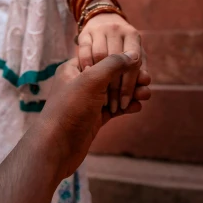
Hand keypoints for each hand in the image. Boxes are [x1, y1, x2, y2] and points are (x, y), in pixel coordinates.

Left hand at [36, 53, 150, 179]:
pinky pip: (113, 109)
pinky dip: (126, 107)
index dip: (120, 58)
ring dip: (131, 92)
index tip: (139, 61)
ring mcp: (87, 102)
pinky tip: (138, 107)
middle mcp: (79, 83)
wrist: (56, 148)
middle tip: (147, 80)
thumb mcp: (91, 80)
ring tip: (147, 94)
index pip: (100, 56)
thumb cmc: (70, 109)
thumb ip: (113, 64)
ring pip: (113, 93)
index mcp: (73, 69)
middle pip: (109, 75)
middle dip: (130, 77)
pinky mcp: (93, 119)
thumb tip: (133, 53)